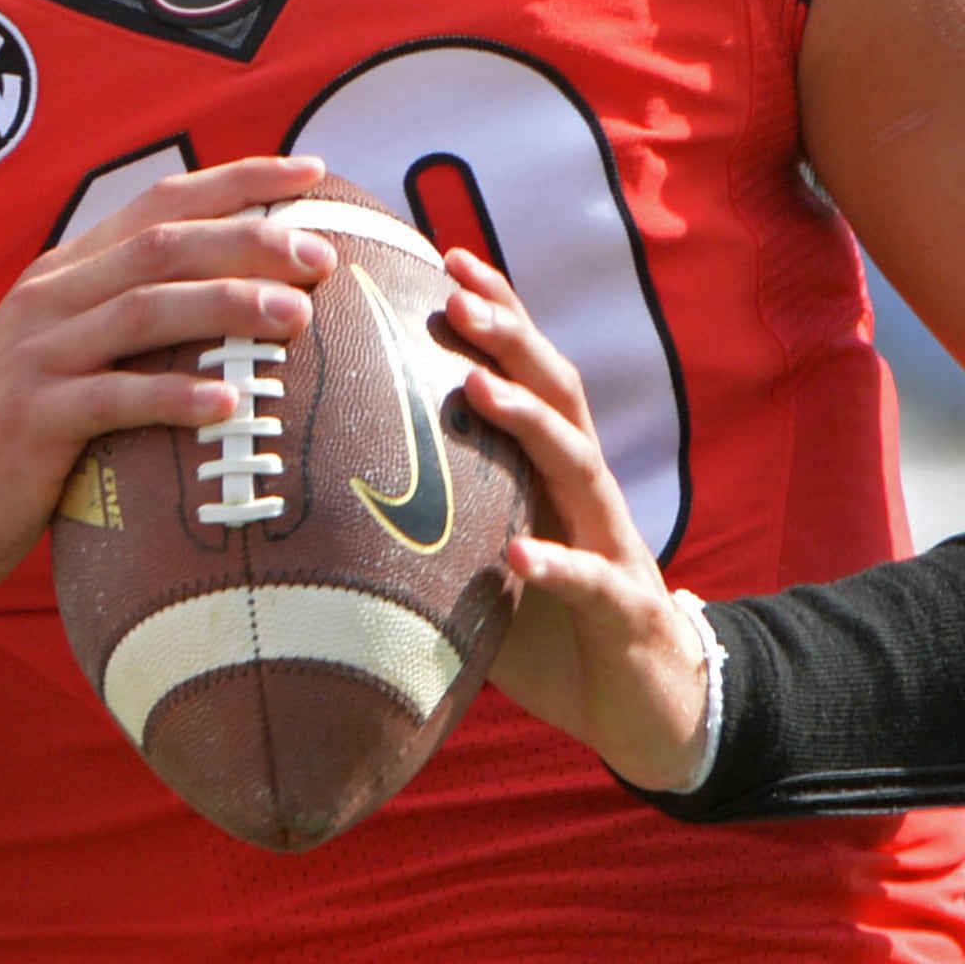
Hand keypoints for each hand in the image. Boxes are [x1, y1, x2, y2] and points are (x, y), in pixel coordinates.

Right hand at [0, 155, 340, 598]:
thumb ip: (131, 323)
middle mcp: (50, 300)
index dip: (238, 181)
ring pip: (142, 310)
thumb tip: (240, 306)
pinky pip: (110, 399)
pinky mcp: (29, 419)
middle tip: (319, 255)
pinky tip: (227, 403)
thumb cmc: (18, 436)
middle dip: (247, 240)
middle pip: (161, 246)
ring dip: (225, 305)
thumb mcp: (68, 356)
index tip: (312, 172)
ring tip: (294, 317)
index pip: (159, 203)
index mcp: (66, 274)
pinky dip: (171, 396)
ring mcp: (36, 356)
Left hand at [440, 248, 709, 791]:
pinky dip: (555, 564)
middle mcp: (585, 490)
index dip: (498, 313)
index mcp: (552, 471)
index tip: (448, 258)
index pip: (529, 373)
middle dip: (510, 336)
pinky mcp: (625, 608)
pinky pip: (590, 579)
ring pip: (578, 462)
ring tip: (478, 384)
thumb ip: (429, 530)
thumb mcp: (482, 566)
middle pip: (556, 392)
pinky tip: (516, 556)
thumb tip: (319, 504)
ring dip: (528, 419)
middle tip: (457, 294)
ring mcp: (611, 542)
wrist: (645, 706)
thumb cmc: (552, 627)